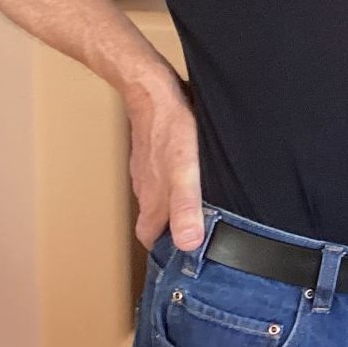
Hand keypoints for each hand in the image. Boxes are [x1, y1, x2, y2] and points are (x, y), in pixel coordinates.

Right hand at [125, 71, 203, 250]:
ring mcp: (147, 167)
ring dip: (176, 204)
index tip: (183, 257)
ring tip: (200, 206)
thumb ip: (185, 207)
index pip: (150, 237)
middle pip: (154, 219)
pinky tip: (192, 172)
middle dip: (172, 229)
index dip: (164, 249)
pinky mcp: (153, 149)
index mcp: (153, 199)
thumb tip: (188, 244)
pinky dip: (174, 180)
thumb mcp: (184, 171)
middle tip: (199, 232)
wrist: (152, 89)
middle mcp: (147, 186)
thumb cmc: (171, 128)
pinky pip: (161, 172)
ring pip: (158, 195)